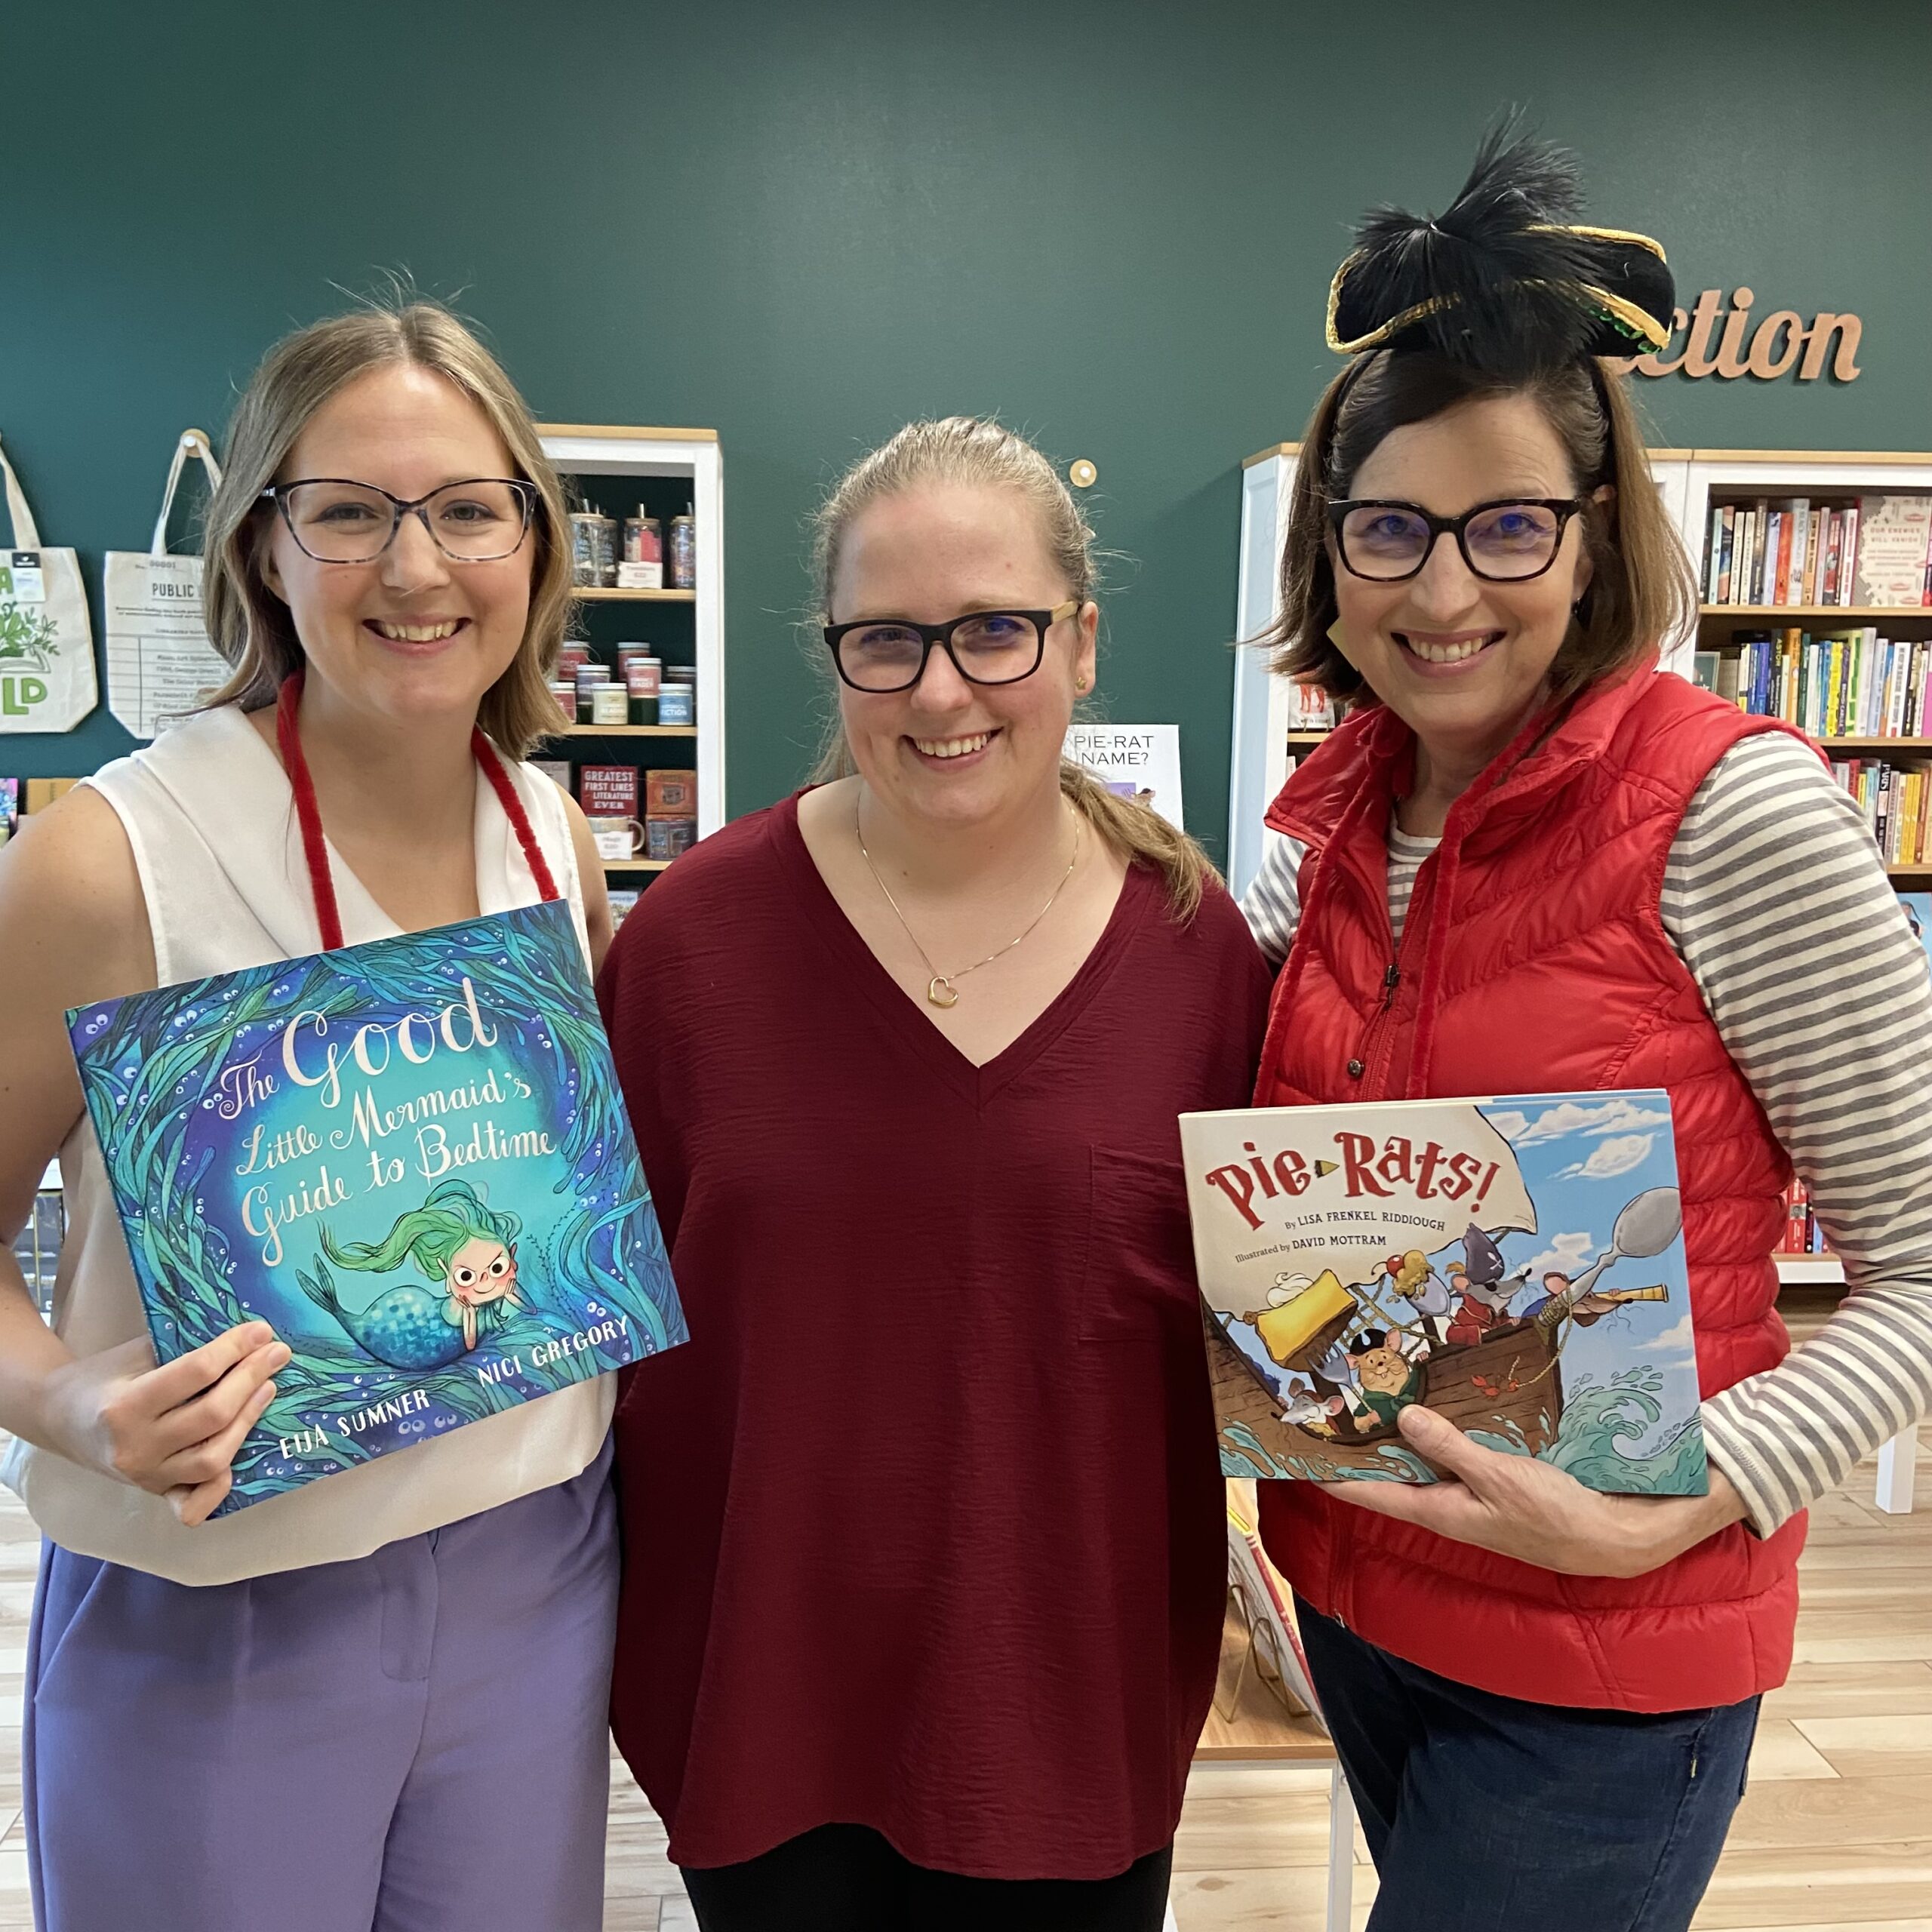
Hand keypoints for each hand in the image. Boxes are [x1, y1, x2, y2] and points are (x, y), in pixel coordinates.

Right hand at [45, 1323, 289, 1526]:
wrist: (59, 1417)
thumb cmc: (103, 1377)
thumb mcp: (135, 1352)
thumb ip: (183, 1348)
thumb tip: (247, 1337)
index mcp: (124, 1406)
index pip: (196, 1373)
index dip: (235, 1348)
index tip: (261, 1331)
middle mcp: (135, 1447)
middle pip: (213, 1416)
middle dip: (251, 1379)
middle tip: (277, 1353)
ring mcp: (146, 1476)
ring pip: (213, 1459)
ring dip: (248, 1420)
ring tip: (268, 1388)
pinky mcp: (155, 1493)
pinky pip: (195, 1504)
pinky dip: (220, 1486)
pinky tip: (239, 1457)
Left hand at [1330, 1405, 1747, 1577]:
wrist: (1618, 1538)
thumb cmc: (1557, 1517)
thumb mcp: (1500, 1478)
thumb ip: (1451, 1448)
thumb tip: (1401, 1417)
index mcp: (1438, 1509)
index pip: (1367, 1491)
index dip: (1327, 1471)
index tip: (1291, 1448)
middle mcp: (1446, 1503)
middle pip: (1387, 1470)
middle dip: (1356, 1441)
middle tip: (1323, 1402)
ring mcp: (1469, 1493)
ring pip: (1417, 1458)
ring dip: (1392, 1430)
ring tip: (1362, 1392)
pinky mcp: (1493, 1481)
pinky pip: (1449, 1452)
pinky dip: (1433, 1430)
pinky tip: (1429, 1403)